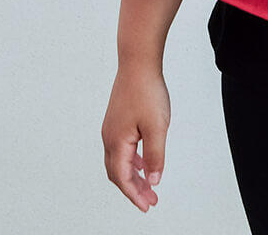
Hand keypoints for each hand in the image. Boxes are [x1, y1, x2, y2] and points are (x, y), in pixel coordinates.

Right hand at [101, 63, 171, 210]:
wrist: (138, 62)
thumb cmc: (146, 90)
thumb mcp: (157, 127)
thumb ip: (155, 156)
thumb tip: (153, 180)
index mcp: (117, 142)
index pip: (123, 178)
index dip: (135, 195)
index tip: (147, 206)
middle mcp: (109, 137)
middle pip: (118, 173)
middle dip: (133, 189)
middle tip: (150, 200)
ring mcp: (111, 128)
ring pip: (119, 161)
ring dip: (132, 176)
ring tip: (148, 185)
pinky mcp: (116, 119)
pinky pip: (121, 148)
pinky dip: (131, 161)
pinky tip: (143, 161)